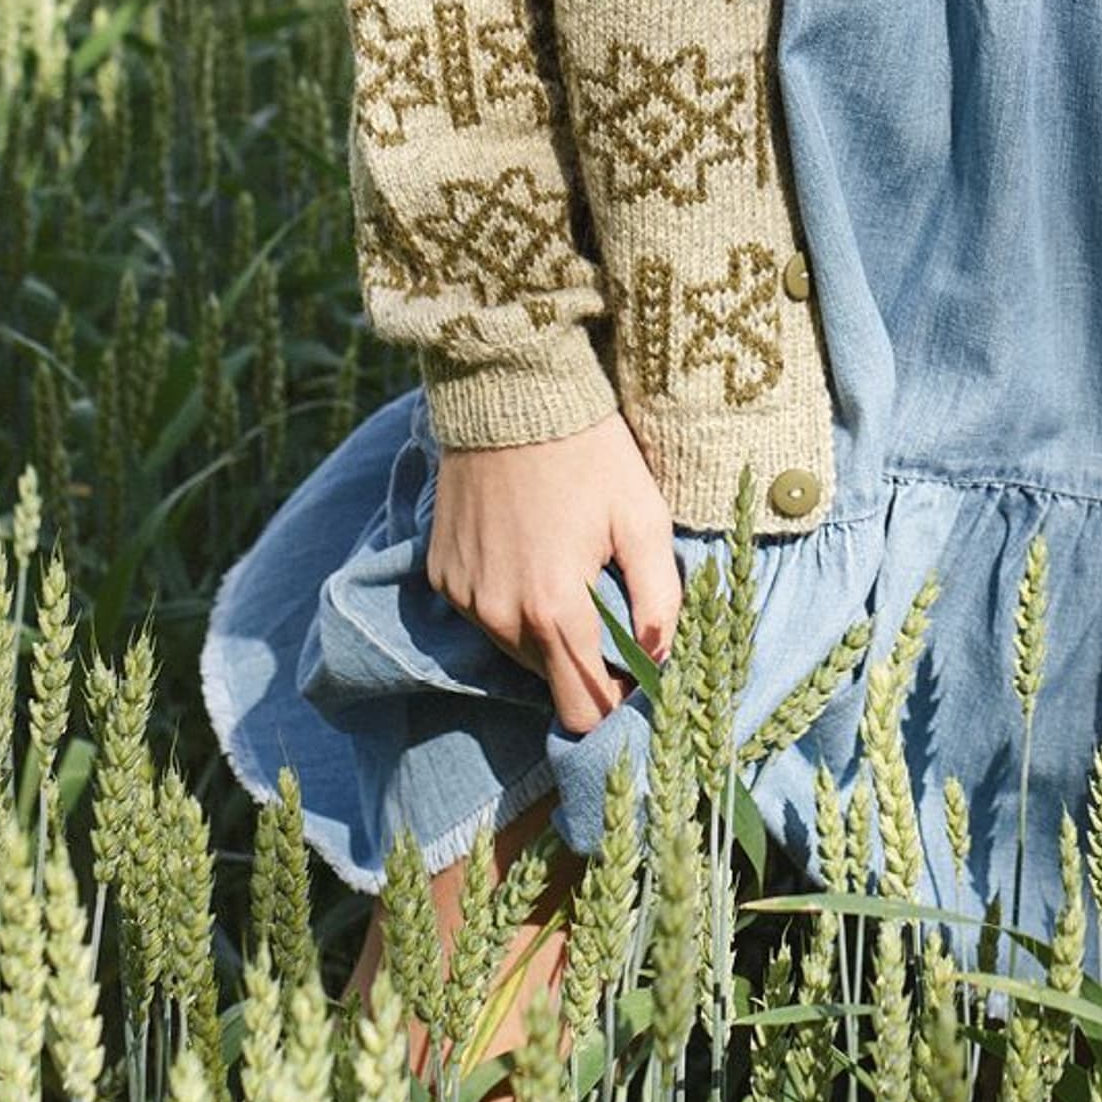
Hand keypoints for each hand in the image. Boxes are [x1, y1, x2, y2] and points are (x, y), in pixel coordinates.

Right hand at [425, 410, 683, 730]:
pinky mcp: (441, 575)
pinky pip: (483, 613)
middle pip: (551, 680)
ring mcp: (463, 597)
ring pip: (516, 649)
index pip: (583, 711)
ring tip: (570, 568)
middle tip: (610, 603)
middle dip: (585, 659)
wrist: (511, 389)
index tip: (639, 672)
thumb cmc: (590, 450)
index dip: (617, 703)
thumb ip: (660, 598)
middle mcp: (498, 616)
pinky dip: (510, 599)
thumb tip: (660, 658)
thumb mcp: (644, 516)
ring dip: (547, 629)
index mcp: (553, 610)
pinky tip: (530, 549)